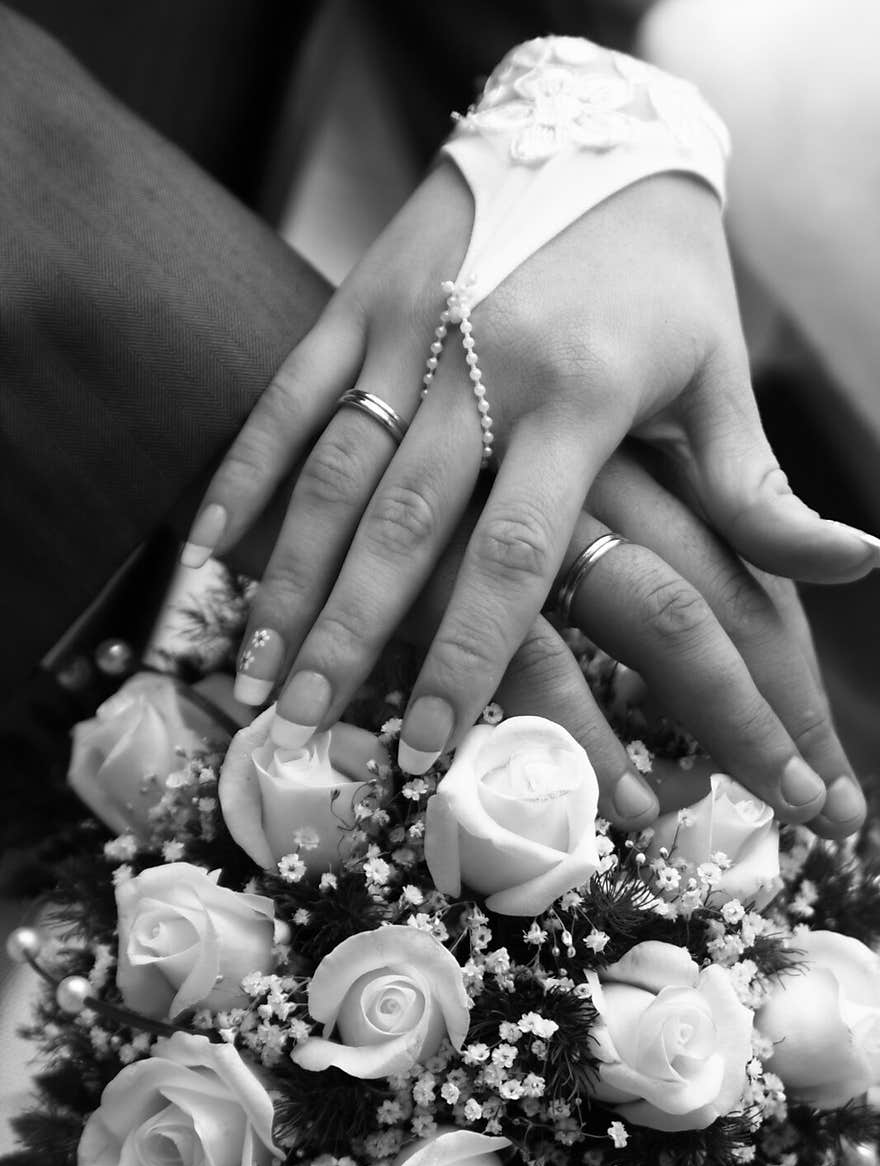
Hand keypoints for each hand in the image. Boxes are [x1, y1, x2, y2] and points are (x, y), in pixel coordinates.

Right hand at [187, 160, 879, 772]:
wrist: (594, 128)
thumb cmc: (666, 271)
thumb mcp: (723, 375)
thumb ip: (761, 489)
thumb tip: (854, 568)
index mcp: (579, 401)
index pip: (518, 553)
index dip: (469, 652)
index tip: (430, 739)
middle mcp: (483, 370)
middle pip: (403, 527)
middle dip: (351, 636)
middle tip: (304, 725)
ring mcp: (410, 333)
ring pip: (332, 472)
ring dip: (285, 576)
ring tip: (252, 670)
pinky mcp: (360, 302)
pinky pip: (290, 396)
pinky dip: (246, 473)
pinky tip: (207, 553)